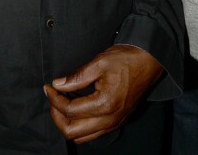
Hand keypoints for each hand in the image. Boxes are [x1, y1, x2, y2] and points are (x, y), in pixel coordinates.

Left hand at [44, 45, 161, 143]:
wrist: (149, 61)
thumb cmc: (126, 59)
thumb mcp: (99, 62)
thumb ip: (76, 76)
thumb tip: (57, 84)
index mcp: (105, 104)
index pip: (70, 111)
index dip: (54, 99)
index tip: (48, 86)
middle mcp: (110, 119)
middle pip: (72, 132)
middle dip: (56, 116)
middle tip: (52, 98)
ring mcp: (114, 123)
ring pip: (82, 137)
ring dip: (67, 123)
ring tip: (61, 103)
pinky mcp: (116, 122)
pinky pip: (92, 133)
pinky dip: (79, 125)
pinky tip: (76, 107)